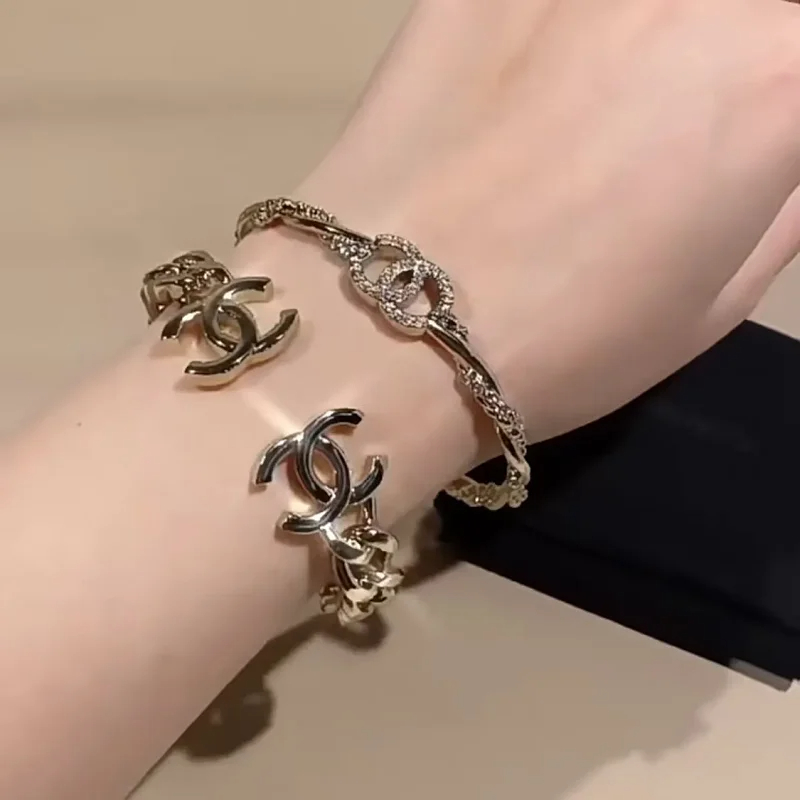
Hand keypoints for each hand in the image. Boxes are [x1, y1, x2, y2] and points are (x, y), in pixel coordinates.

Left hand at [300, 0, 799, 439]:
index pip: (798, 56)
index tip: (741, 148)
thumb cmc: (563, 343)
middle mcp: (689, 0)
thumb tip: (780, 143)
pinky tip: (520, 95)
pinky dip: (552, 37)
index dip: (770, 112)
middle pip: (734, 16)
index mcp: (771, 81)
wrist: (386, 328)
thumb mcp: (715, 302)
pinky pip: (549, 1)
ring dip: (637, 47)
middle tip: (662, 135)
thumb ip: (782, 198)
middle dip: (718, 66)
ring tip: (582, 122)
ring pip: (644, 6)